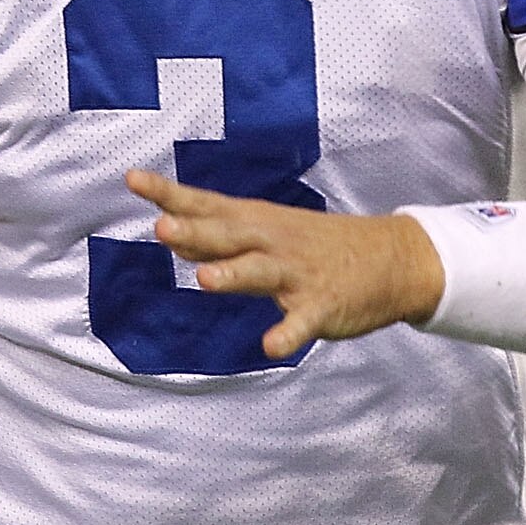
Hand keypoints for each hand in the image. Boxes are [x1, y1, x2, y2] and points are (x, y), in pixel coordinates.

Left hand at [135, 171, 443, 361]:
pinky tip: (271, 345)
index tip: (133, 179)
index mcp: (257, 223)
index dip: (170, 194)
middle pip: (229, 235)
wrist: (392, 258)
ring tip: (203, 280)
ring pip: (260, 272)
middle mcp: (274, 242)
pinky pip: (301, 322)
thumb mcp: (268, 232)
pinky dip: (287, 333)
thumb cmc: (318, 245)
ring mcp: (298, 274)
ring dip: (233, 274)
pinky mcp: (321, 305)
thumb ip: (218, 239)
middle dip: (196, 232)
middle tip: (161, 227)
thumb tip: (171, 235)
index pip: (206, 204)